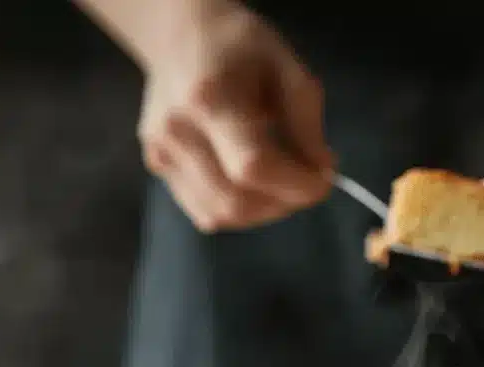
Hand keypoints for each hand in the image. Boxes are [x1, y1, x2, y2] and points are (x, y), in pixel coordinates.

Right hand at [137, 1, 332, 231]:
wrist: (181, 34)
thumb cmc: (240, 47)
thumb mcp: (288, 70)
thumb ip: (307, 125)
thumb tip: (321, 172)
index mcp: (209, 99)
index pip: (254, 167)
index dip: (297, 185)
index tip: (325, 179)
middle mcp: (177, 131)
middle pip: (237, 201)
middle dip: (285, 202)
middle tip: (306, 180)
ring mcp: (161, 152)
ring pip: (222, 214)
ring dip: (266, 210)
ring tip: (282, 179)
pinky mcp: (157, 166)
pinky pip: (207, 211)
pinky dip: (242, 208)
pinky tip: (254, 182)